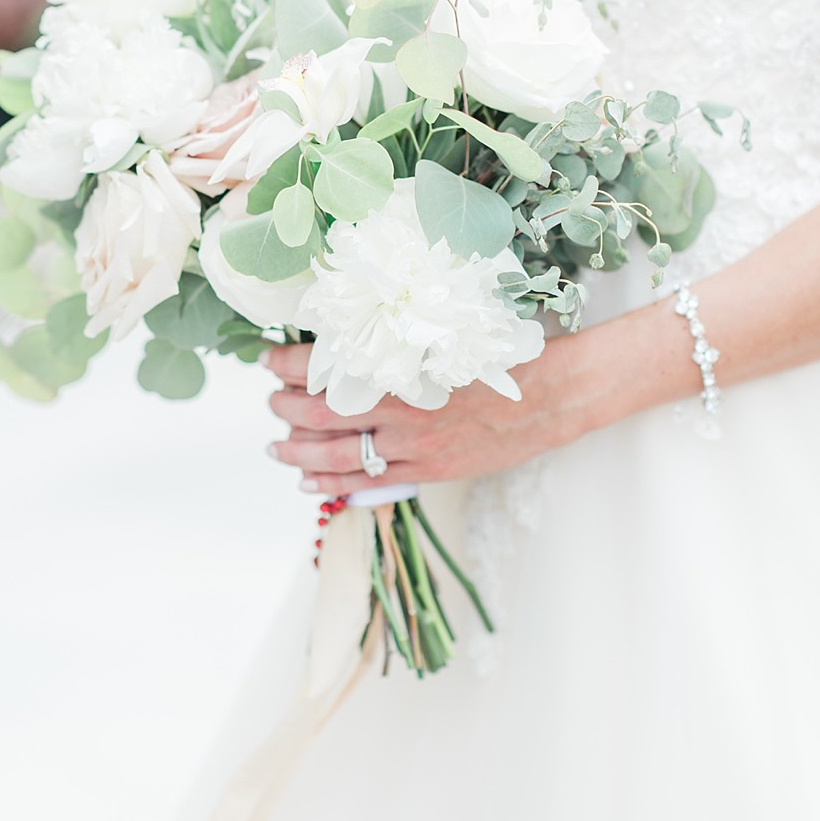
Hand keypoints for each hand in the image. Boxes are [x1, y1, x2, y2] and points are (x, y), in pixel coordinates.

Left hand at [261, 337, 595, 495]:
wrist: (550, 395)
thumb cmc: (497, 357)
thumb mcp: (440, 337)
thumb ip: (392, 347)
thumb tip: (342, 344)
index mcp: (400, 366)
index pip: (324, 367)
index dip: (288, 365)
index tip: (269, 360)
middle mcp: (400, 408)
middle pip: (319, 413)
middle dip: (284, 407)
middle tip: (270, 399)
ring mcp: (413, 444)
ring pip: (336, 454)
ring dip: (297, 450)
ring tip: (274, 444)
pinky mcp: (428, 470)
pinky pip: (367, 483)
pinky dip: (330, 483)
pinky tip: (306, 481)